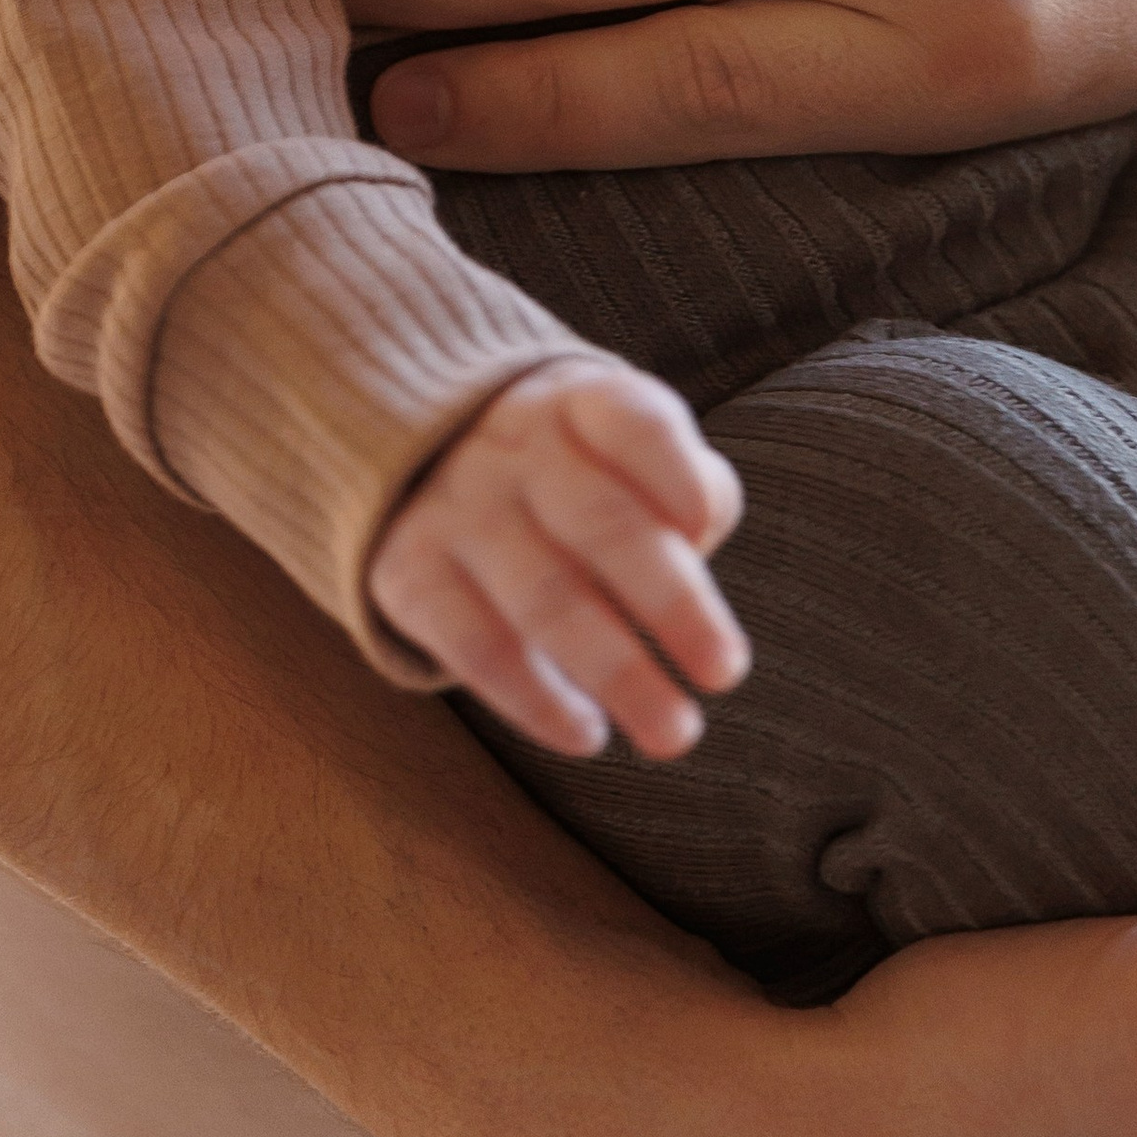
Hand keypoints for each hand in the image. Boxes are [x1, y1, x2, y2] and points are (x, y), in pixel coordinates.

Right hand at [367, 356, 745, 757]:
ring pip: (542, 596)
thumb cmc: (580, 465)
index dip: (671, 472)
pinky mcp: (411, 571)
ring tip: (673, 732)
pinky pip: (476, 646)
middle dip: (671, 602)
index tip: (702, 528)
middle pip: (600, 523)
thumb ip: (688, 487)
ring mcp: (458, 507)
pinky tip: (588, 735)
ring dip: (615, 672)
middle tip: (725, 671)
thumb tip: (697, 536)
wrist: (434, 448)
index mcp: (582, 401)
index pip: (632, 424)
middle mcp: (515, 445)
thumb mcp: (634, 446)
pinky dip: (535, 700)